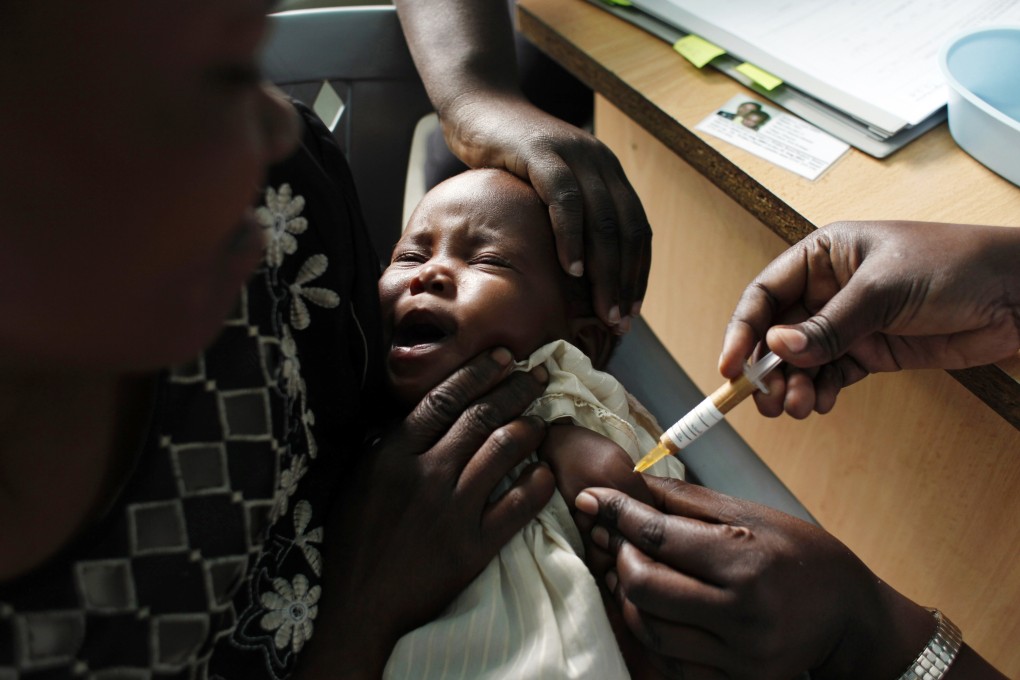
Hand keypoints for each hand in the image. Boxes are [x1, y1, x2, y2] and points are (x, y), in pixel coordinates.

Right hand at [298, 348, 554, 677]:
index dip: (479, 373)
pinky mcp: (474, 546)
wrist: (361, 607)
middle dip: (516, 389)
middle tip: (538, 376)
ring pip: (504, 450)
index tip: (504, 357)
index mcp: (394, 455)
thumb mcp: (355, 482)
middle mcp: (427, 474)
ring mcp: (453, 510)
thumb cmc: (353, 542)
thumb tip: (415, 411)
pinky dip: (536, 482)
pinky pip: (518, 505)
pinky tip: (545, 470)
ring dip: (530, 427)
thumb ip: (384, 445)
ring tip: (542, 419)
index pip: (444, 398)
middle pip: (481, 417)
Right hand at [441, 97, 651, 331]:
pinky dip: (572, 237)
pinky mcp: (543, 153)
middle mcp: (600, 163)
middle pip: (627, 231)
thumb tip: (573, 276)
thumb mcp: (546, 190)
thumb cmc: (507, 157)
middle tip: (620, 321)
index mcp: (608, 174)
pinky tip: (570, 268)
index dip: (638, 273)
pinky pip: (566, 200)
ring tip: (602, 308)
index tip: (632, 311)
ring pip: (603, 220)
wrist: (477, 105)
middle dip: (626, 282)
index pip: (638, 231)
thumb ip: (567, 220)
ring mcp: (574, 155)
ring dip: (605, 270)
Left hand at [572, 478, 937, 679]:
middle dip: (620, 557)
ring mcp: (739, 656)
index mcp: (746, 560)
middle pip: (642, 586)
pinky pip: (670, 659)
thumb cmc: (804, 557)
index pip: (658, 536)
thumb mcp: (754, 515)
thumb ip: (687, 501)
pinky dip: (651, 629)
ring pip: (648, 627)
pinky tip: (653, 606)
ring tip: (631, 570)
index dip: (616, 513)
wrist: (853, 622)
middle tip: (620, 540)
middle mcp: (741, 613)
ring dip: (628, 595)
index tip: (592, 499)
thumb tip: (629, 482)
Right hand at [719, 221, 1019, 416]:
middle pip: (776, 333)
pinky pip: (829, 375)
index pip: (765, 293)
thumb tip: (779, 349)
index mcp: (824, 255)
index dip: (743, 329)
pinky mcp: (871, 351)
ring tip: (797, 408)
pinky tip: (819, 403)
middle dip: (766, 369)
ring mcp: (849, 322)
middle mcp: (828, 288)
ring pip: (800, 360)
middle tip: (766, 399)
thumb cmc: (956, 266)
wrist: (1019, 296)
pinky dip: (818, 392)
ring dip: (791, 386)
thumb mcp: (884, 289)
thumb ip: (830, 324)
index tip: (731, 365)